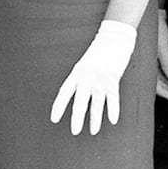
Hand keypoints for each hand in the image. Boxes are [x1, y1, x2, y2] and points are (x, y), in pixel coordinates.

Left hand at [50, 18, 138, 134]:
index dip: (59, 106)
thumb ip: (83, 79)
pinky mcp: (112, 78)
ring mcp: (99, 78)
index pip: (64, 92)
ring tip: (93, 131)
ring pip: (96, 102)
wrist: (113, 38)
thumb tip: (83, 96)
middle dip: (77, 117)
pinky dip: (113, 109)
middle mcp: (86, 77)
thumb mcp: (85, 64)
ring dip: (95, 118)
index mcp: (76, 73)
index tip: (54, 119)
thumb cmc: (100, 52)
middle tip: (75, 131)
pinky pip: (112, 97)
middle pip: (80, 101)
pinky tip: (113, 120)